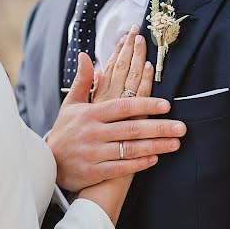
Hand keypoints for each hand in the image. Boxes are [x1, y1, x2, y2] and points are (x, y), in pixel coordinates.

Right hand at [47, 30, 186, 192]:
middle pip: (131, 129)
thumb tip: (87, 56)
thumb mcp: (71, 104)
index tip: (166, 105)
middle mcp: (93, 133)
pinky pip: (120, 168)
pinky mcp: (93, 172)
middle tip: (181, 127)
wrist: (48, 162)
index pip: (122, 107)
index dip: (145, 105)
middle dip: (159, 128)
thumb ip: (83, 81)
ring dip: (155, 146)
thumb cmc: (64, 130)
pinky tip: (155, 159)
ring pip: (129, 149)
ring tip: (175, 143)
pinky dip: (138, 164)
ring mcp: (93, 154)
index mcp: (90, 114)